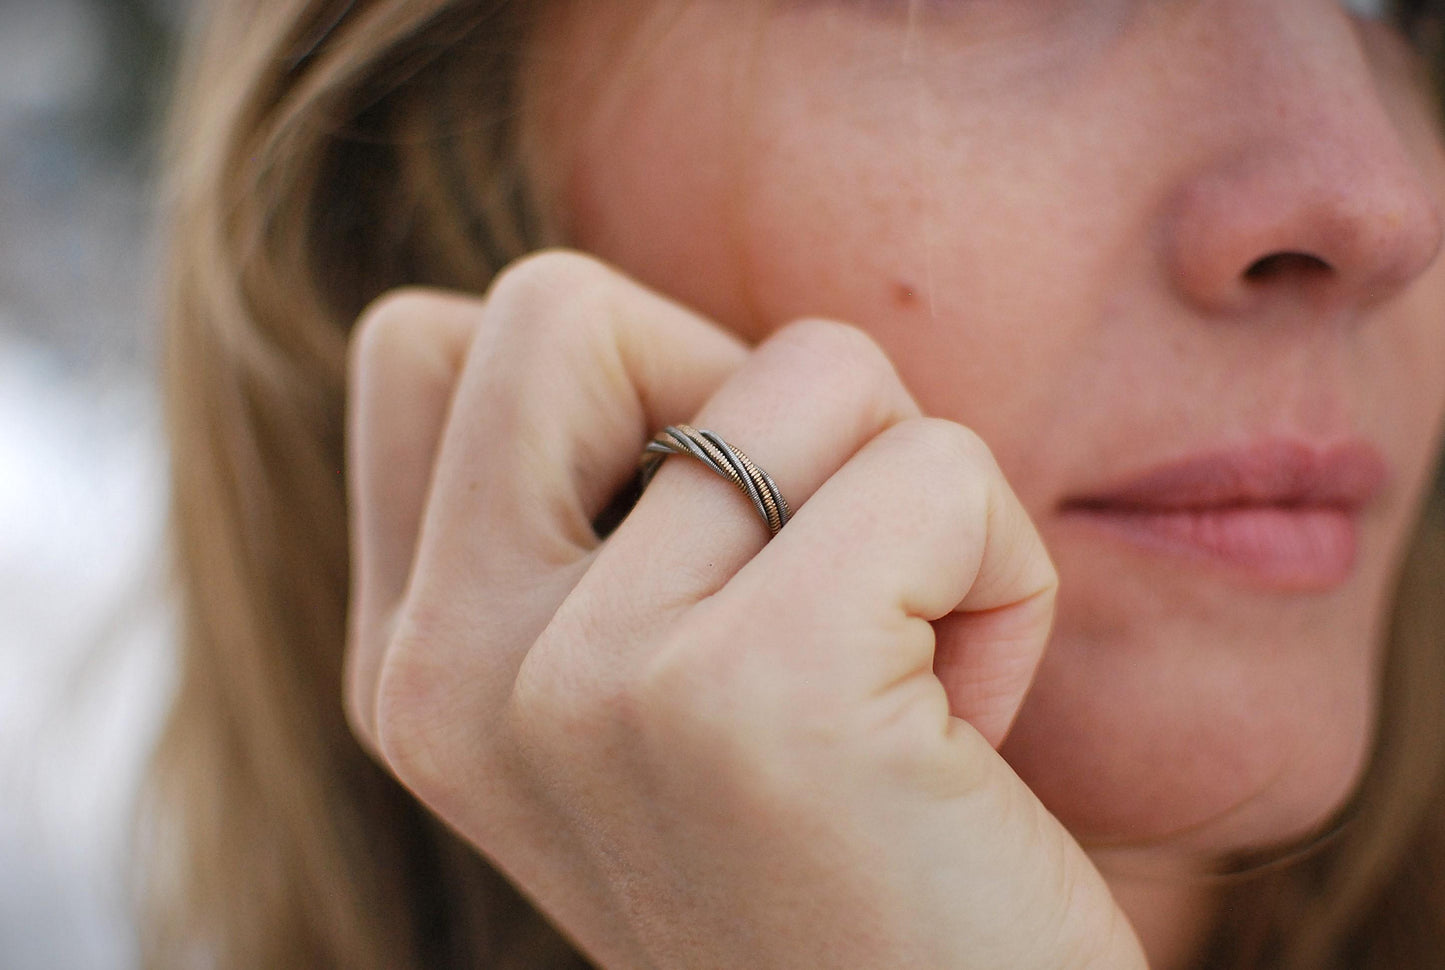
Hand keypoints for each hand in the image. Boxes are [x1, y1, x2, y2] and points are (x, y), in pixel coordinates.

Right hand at [344, 251, 1147, 968]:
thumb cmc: (827, 862)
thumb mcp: (645, 692)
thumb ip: (594, 518)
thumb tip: (676, 353)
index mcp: (411, 666)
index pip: (426, 348)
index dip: (603, 385)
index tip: (705, 533)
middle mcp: (450, 675)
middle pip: (559, 302)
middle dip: (739, 387)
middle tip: (814, 553)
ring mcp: (584, 687)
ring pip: (811, 368)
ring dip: (909, 493)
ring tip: (906, 674)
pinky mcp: (756, 695)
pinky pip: (936, 466)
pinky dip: (1001, 563)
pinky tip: (970, 717)